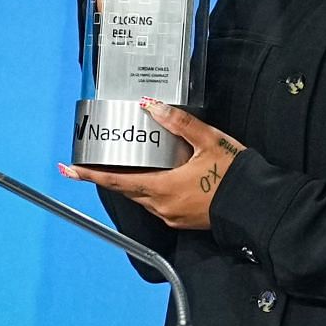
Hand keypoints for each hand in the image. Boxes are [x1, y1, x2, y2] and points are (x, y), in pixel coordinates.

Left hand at [59, 100, 247, 231]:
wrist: (256, 202)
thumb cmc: (233, 172)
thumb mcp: (209, 140)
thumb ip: (179, 123)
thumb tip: (150, 106)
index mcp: (163, 188)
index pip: (117, 181)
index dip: (91, 175)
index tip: (69, 170)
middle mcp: (162, 206)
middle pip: (127, 190)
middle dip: (109, 176)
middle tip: (93, 163)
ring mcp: (172, 216)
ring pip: (143, 197)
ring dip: (133, 182)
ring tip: (130, 164)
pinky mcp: (183, 219)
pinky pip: (158, 203)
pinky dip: (152, 188)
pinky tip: (162, 176)